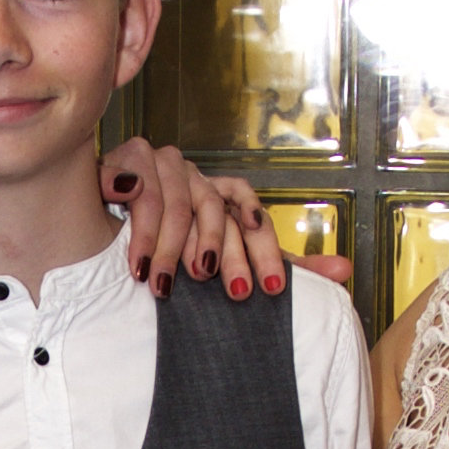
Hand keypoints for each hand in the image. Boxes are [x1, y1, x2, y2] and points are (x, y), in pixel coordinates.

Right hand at [101, 140, 297, 301]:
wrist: (102, 224)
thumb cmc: (169, 246)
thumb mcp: (226, 259)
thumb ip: (277, 265)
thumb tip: (346, 270)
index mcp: (226, 194)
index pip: (254, 215)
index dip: (264, 251)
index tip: (269, 290)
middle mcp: (200, 174)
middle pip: (219, 210)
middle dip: (222, 253)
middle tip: (222, 289)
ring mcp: (164, 162)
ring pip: (179, 203)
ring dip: (169, 250)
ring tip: (163, 286)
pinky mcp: (130, 158)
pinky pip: (140, 191)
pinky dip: (137, 228)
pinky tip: (134, 259)